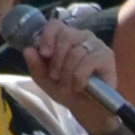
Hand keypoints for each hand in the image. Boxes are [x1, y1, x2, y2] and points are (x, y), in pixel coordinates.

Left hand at [24, 19, 125, 134]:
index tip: (44, 54)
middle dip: (57, 60)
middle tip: (55, 77)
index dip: (48, 36)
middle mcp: (82, 36)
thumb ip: (35, 65)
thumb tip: (28, 50)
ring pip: (76, 52)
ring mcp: (96, 45)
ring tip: (68, 87)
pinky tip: (80, 87)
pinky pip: (88, 62)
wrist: (86, 109)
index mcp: (65, 37)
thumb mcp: (44, 79)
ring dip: (68, 73)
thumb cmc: (67, 90)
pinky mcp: (107, 57)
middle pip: (66, 36)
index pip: (55, 24)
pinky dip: (79, 77)